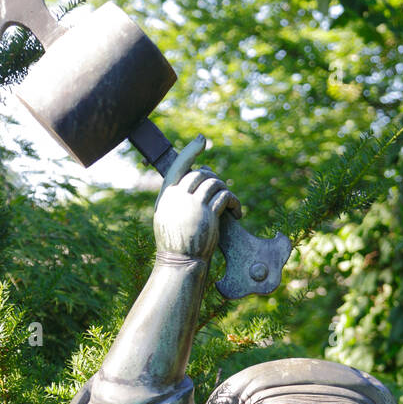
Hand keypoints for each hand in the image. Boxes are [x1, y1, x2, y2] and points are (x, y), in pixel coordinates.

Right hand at [153, 137, 241, 261]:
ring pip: (215, 183)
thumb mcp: (166, 217)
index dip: (191, 151)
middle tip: (223, 192)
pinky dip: (234, 202)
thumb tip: (188, 184)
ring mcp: (193, 204)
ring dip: (226, 191)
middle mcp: (179, 195)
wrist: (179, 263)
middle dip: (215, 179)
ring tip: (231, 204)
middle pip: (201, 174)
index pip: (179, 165)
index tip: (202, 140)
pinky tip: (237, 213)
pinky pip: (225, 197)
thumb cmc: (173, 245)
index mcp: (167, 195)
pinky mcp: (208, 214)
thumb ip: (175, 199)